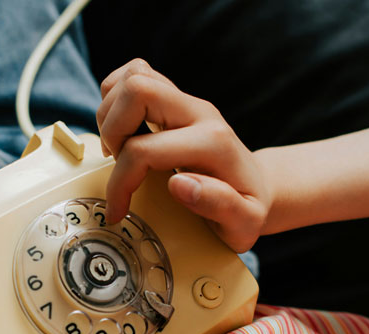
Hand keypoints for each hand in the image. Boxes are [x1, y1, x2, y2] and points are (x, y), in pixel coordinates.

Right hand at [97, 59, 271, 251]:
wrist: (257, 187)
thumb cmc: (247, 209)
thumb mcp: (244, 223)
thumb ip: (219, 205)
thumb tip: (180, 184)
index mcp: (212, 144)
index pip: (144, 149)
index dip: (120, 182)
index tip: (118, 209)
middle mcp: (198, 112)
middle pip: (137, 89)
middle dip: (111, 131)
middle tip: (116, 163)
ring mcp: (186, 102)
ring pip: (133, 75)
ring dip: (111, 114)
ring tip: (118, 150)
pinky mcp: (175, 99)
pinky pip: (135, 76)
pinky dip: (116, 100)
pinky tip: (122, 133)